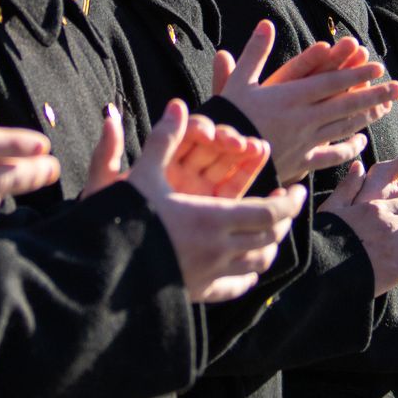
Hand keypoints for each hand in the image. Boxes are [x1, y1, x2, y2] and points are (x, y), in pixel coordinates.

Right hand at [104, 101, 304, 302]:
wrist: (99, 269)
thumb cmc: (120, 218)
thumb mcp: (141, 175)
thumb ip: (163, 139)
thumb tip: (177, 104)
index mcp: (212, 218)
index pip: (271, 212)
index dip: (290, 202)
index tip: (298, 190)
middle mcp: (218, 250)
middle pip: (270, 237)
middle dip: (284, 220)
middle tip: (286, 205)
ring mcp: (210, 275)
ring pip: (258, 263)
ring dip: (270, 244)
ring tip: (270, 229)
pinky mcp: (198, 292)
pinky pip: (236, 287)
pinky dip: (249, 275)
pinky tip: (248, 266)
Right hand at [212, 22, 397, 181]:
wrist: (221, 157)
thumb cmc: (227, 116)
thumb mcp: (238, 81)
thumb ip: (255, 52)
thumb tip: (266, 23)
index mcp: (289, 96)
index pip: (331, 82)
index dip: (356, 73)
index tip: (377, 66)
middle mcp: (303, 118)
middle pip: (345, 104)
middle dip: (374, 94)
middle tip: (397, 87)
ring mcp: (305, 141)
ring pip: (343, 127)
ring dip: (368, 116)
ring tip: (387, 108)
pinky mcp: (302, 160)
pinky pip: (331, 154)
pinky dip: (348, 148)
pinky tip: (362, 142)